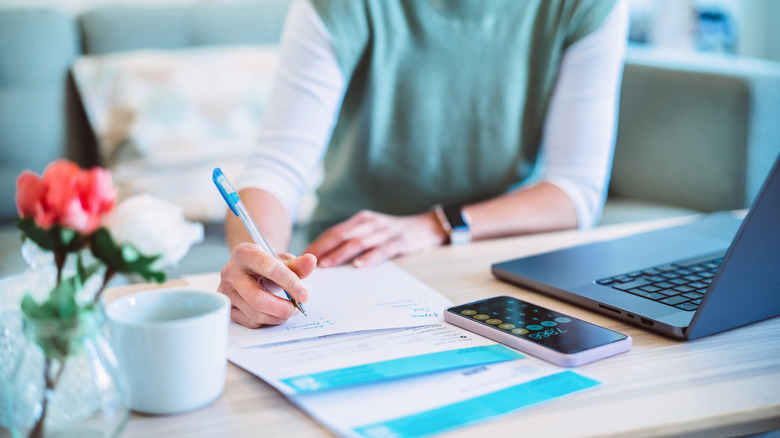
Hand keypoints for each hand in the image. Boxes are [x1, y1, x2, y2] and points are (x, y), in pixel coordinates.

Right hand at [218, 242, 316, 327]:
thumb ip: (297, 264)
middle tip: (297, 308)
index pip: (270, 269)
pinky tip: (275, 313)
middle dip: (282, 307)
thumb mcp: (282, 259)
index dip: (290, 283)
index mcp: (244, 253)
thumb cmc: (267, 262)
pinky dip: (268, 321)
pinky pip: (250, 322)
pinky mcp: (228, 307)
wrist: (250, 267)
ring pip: (255, 313)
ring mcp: (226, 292)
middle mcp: (230, 272)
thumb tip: (311, 262)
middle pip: (258, 298)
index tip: (305, 295)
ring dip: (278, 316)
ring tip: (289, 309)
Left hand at [304, 210, 446, 267]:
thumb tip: (325, 258)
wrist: (427, 226)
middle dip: (323, 248)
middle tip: (307, 262)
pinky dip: (369, 257)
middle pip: (341, 235)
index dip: (317, 244)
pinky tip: (358, 266)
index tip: (301, 256)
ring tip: (327, 265)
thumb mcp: (371, 231)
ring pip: (358, 242)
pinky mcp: (400, 240)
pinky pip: (382, 250)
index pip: (334, 232)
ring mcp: (385, 231)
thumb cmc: (393, 234)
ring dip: (341, 254)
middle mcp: (370, 222)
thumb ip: (352, 240)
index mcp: (360, 220)